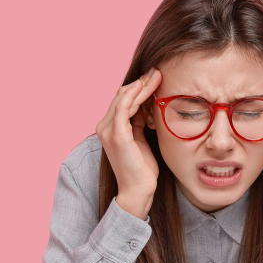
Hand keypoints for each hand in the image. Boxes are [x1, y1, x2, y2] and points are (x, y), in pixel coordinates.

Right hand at [95, 68, 161, 218]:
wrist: (138, 190)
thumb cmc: (142, 168)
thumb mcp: (140, 138)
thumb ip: (139, 121)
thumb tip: (148, 104)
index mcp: (109, 127)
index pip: (122, 99)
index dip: (138, 87)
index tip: (155, 77)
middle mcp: (104, 126)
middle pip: (122, 95)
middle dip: (141, 82)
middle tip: (157, 71)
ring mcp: (108, 130)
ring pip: (123, 98)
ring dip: (141, 85)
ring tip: (157, 76)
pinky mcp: (117, 135)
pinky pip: (123, 107)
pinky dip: (134, 95)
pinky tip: (146, 87)